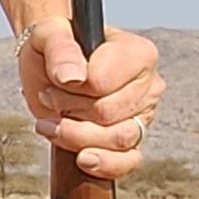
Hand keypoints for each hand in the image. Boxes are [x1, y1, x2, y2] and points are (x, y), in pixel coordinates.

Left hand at [18, 23, 162, 180]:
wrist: (53, 64)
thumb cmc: (57, 45)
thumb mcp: (49, 34)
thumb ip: (60, 48)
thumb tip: (72, 77)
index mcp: (139, 53)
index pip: (101, 83)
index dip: (71, 88)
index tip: (57, 80)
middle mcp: (149, 85)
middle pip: (107, 115)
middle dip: (69, 111)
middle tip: (50, 98)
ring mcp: (143, 115)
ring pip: (116, 140)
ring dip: (77, 137)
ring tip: (53, 124)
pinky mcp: (132, 140)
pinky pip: (128, 162)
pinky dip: (103, 164)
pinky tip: (81, 158)